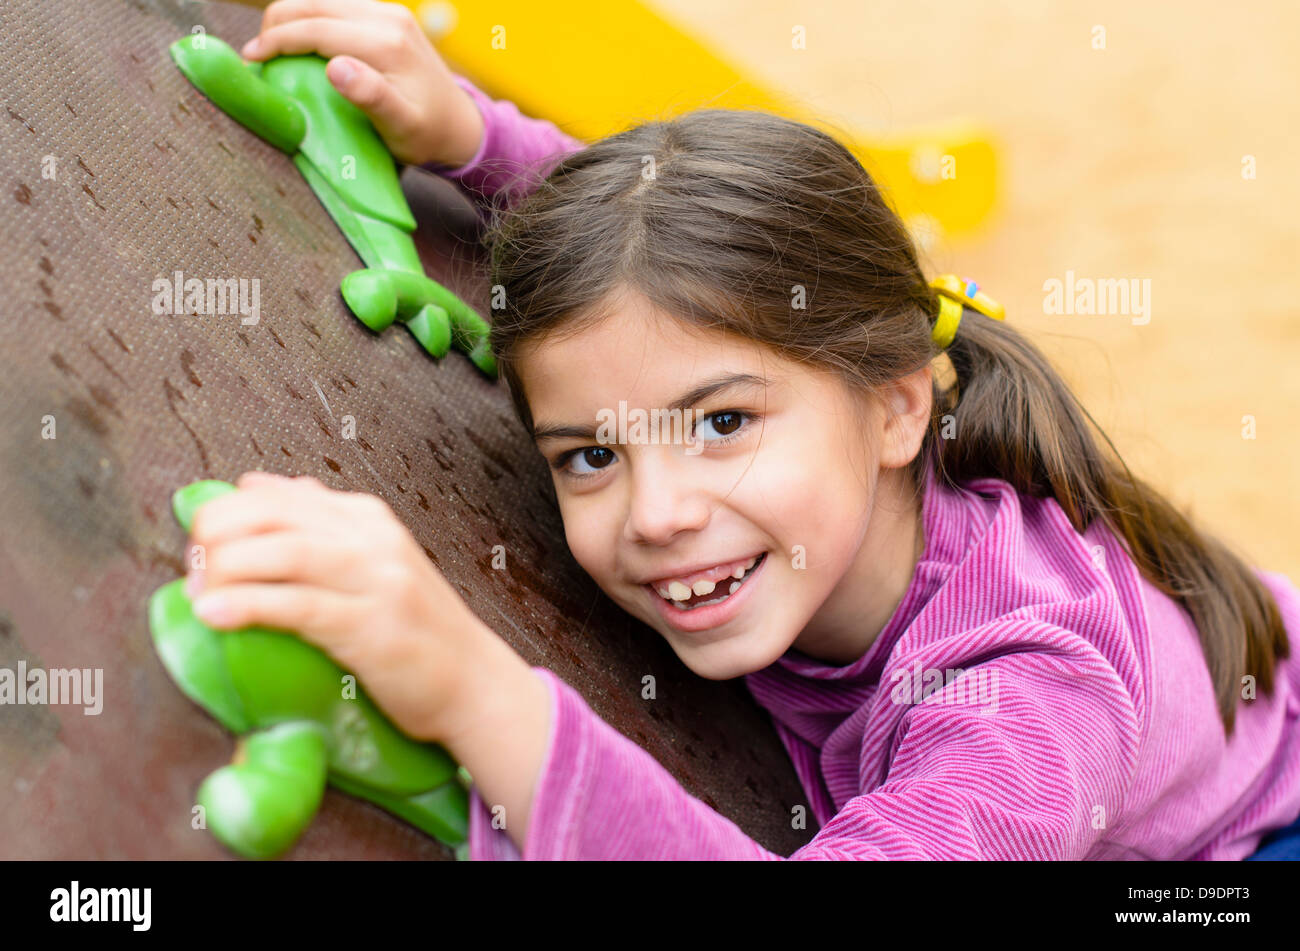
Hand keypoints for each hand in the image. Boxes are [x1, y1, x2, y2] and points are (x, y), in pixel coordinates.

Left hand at [184, 471, 499, 742]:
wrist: (474, 681)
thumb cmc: (416, 630)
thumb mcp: (374, 564)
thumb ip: (322, 529)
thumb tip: (259, 488)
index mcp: (367, 519)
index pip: (280, 493)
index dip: (226, 512)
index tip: (200, 544)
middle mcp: (372, 539)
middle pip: (274, 513)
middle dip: (218, 533)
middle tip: (193, 565)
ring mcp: (376, 580)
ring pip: (284, 551)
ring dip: (227, 567)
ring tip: (197, 589)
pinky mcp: (371, 626)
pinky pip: (298, 606)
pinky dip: (248, 605)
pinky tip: (214, 613)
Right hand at [239, 0, 484, 167]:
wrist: (460, 123)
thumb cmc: (426, 134)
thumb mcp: (401, 126)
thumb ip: (371, 97)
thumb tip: (335, 67)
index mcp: (387, 42)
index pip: (317, 28)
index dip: (277, 40)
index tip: (251, 60)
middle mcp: (388, 18)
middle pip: (314, 6)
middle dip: (276, 26)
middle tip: (255, 55)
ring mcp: (388, 13)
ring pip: (322, 2)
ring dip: (291, 20)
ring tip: (271, 49)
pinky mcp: (387, 16)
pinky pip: (337, 8)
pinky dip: (311, 21)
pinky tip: (299, 44)